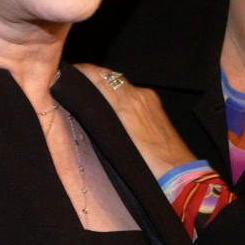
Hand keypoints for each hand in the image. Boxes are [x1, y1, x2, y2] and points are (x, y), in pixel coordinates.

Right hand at [76, 65, 196, 178]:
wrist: (176, 172)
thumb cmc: (144, 166)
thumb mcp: (112, 145)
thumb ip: (97, 121)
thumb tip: (82, 108)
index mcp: (125, 104)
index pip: (98, 75)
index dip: (81, 71)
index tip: (68, 73)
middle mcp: (137, 95)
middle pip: (108, 76)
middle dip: (92, 77)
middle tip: (76, 84)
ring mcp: (148, 99)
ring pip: (121, 84)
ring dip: (107, 86)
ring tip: (93, 96)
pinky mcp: (156, 105)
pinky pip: (133, 92)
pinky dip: (121, 95)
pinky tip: (116, 109)